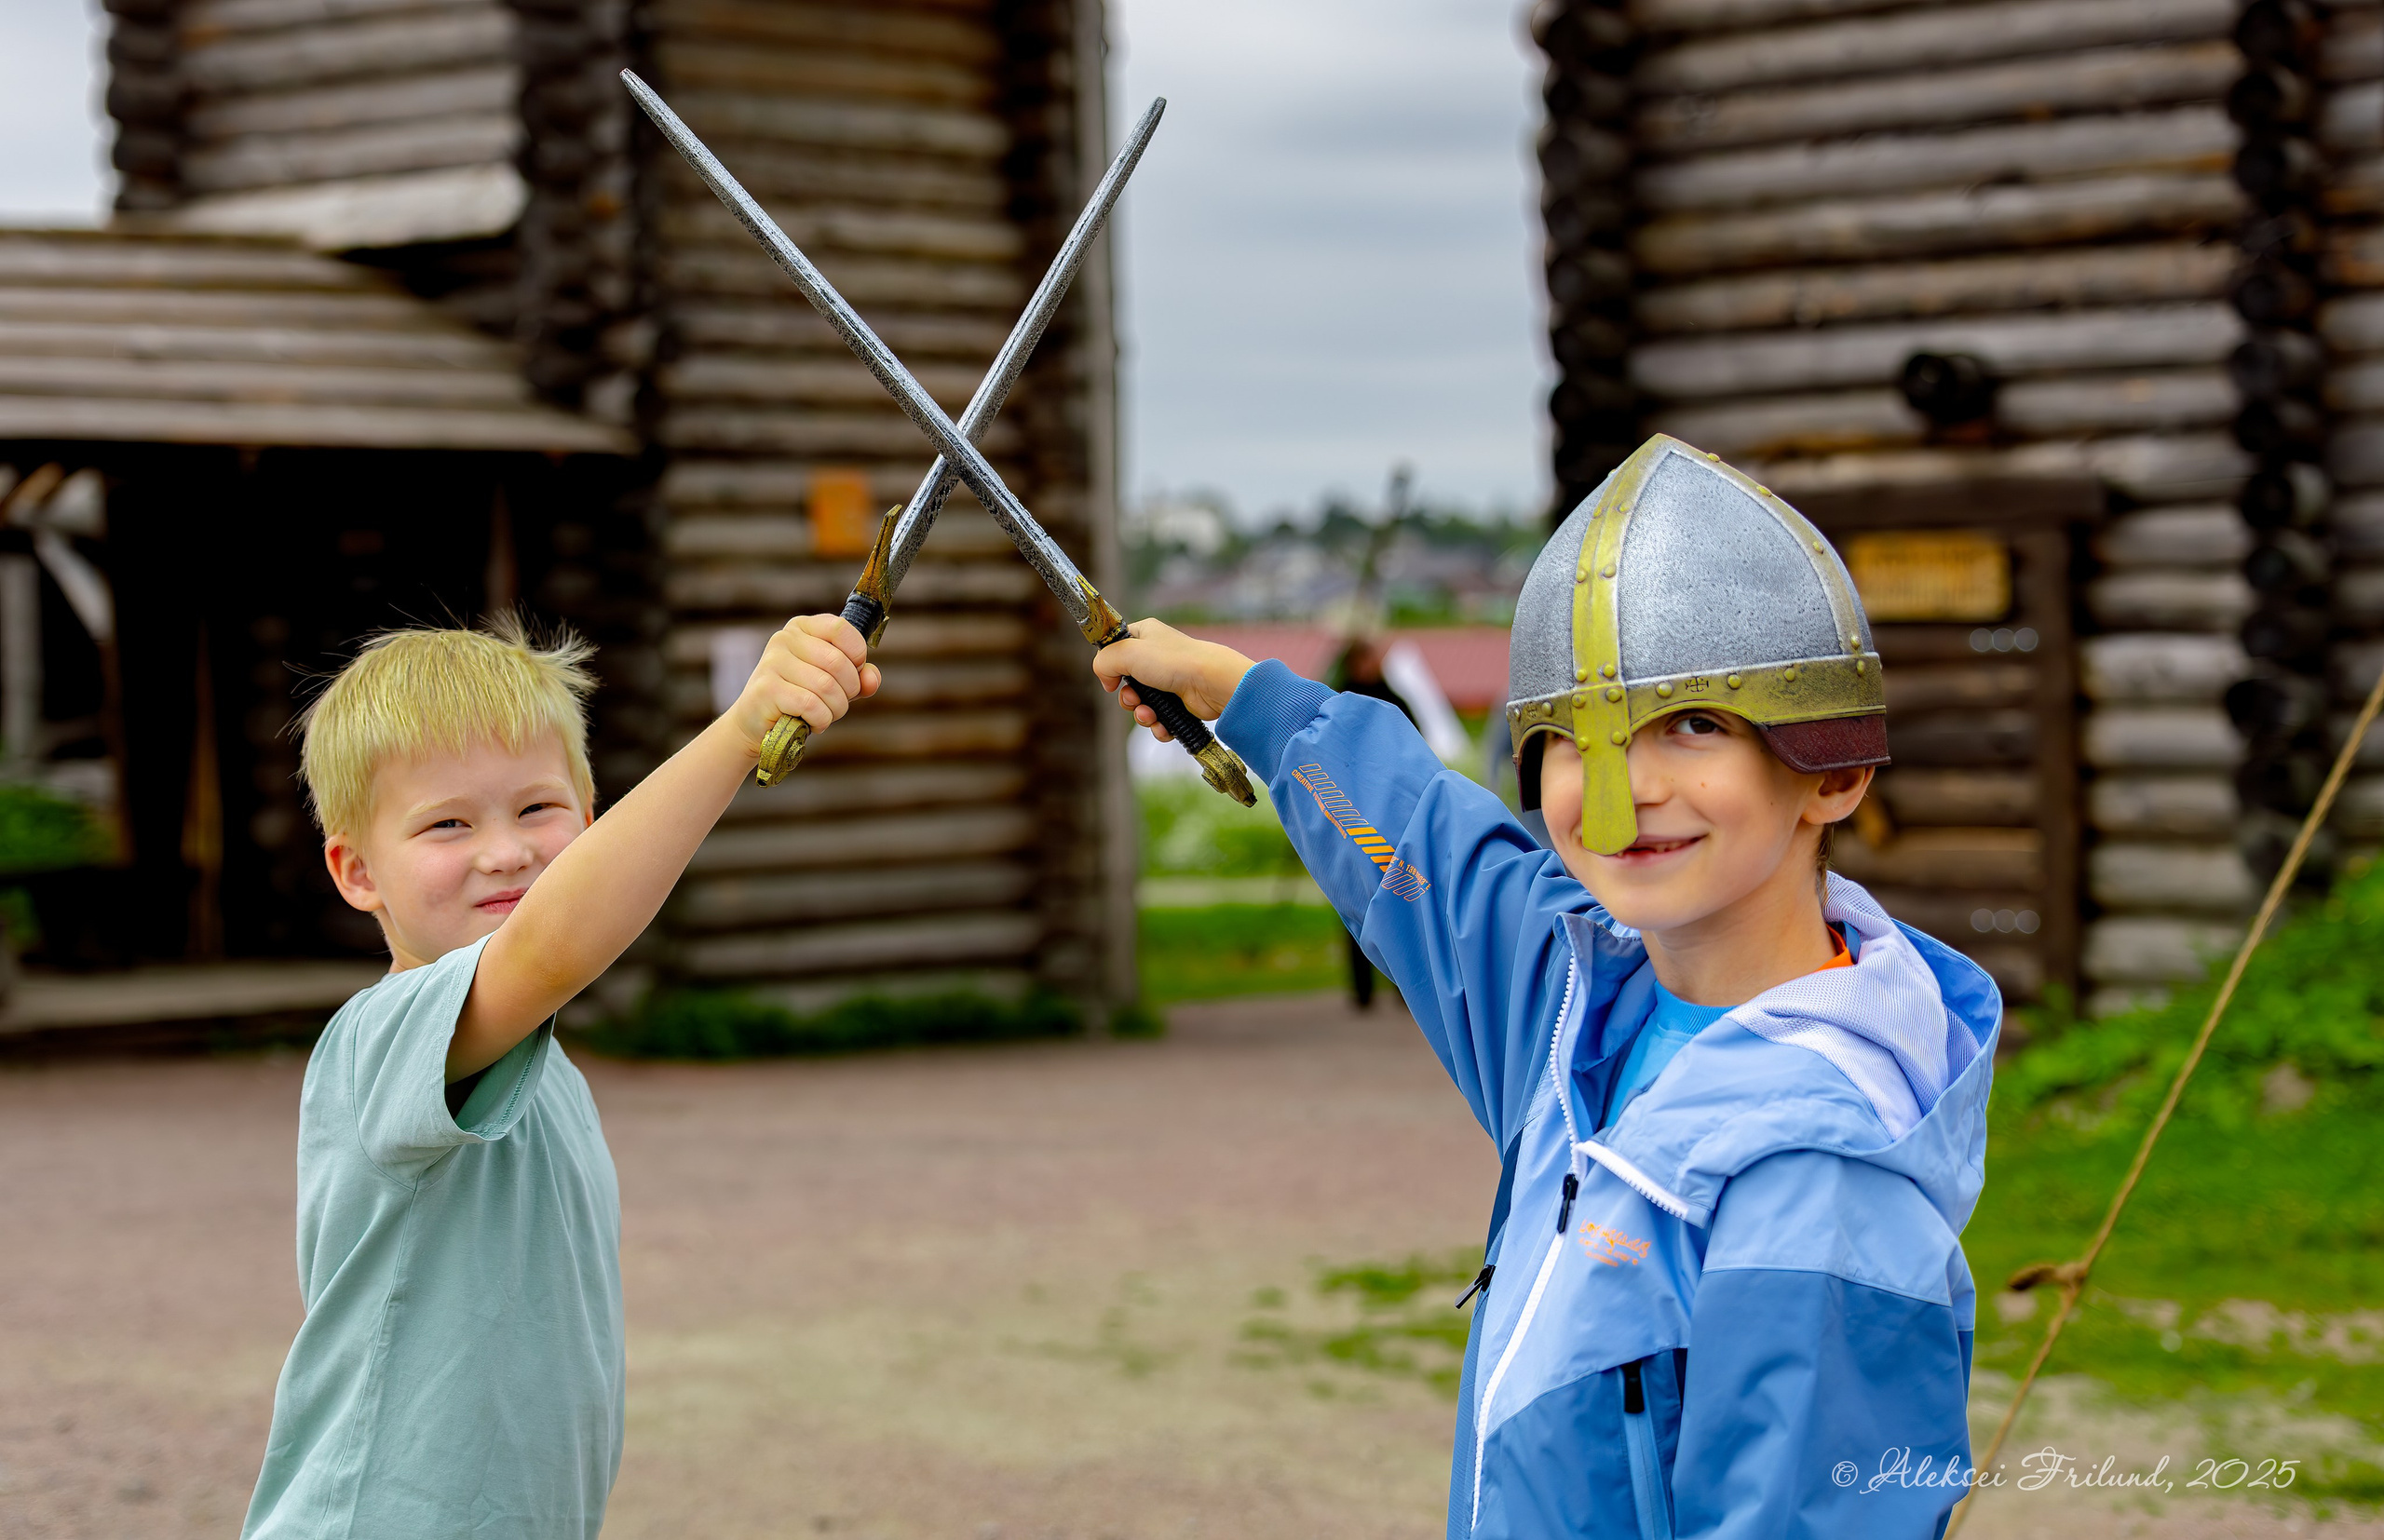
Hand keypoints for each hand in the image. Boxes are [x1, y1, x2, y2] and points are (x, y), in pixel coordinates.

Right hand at [725, 614, 879, 756]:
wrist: (756, 722)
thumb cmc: (800, 698)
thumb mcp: (835, 683)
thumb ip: (859, 678)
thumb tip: (872, 679)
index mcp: (802, 628)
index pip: (841, 629)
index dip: (857, 656)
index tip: (853, 674)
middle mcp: (784, 638)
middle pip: (837, 662)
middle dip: (848, 690)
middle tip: (839, 703)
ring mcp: (772, 662)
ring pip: (826, 686)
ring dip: (835, 709)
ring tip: (825, 715)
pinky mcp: (766, 689)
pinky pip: (811, 705)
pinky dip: (820, 720)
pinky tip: (812, 723)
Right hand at [1092, 619, 1253, 741]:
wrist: (1211, 683)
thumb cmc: (1173, 661)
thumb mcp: (1127, 652)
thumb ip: (1104, 662)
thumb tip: (1106, 679)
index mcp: (1145, 636)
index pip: (1117, 648)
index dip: (1110, 665)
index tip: (1111, 678)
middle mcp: (1157, 656)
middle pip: (1127, 682)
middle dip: (1127, 698)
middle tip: (1135, 699)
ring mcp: (1168, 680)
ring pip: (1142, 703)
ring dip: (1142, 715)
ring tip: (1150, 715)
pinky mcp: (1179, 702)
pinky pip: (1159, 718)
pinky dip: (1158, 725)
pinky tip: (1163, 725)